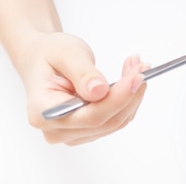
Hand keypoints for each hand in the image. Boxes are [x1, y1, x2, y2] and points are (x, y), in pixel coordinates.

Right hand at [20, 32, 147, 144]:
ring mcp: (73, 132)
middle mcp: (56, 130)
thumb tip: (99, 91)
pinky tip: (130, 78)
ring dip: (133, 94)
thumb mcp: (66, 54)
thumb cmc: (51, 55)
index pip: (89, 116)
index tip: (137, 77)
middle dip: (130, 93)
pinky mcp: (88, 128)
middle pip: (107, 121)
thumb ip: (82, 73)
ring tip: (136, 67)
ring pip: (116, 121)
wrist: (44, 58)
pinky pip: (117, 118)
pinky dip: (129, 97)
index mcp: (43, 112)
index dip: (117, 99)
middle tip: (142, 66)